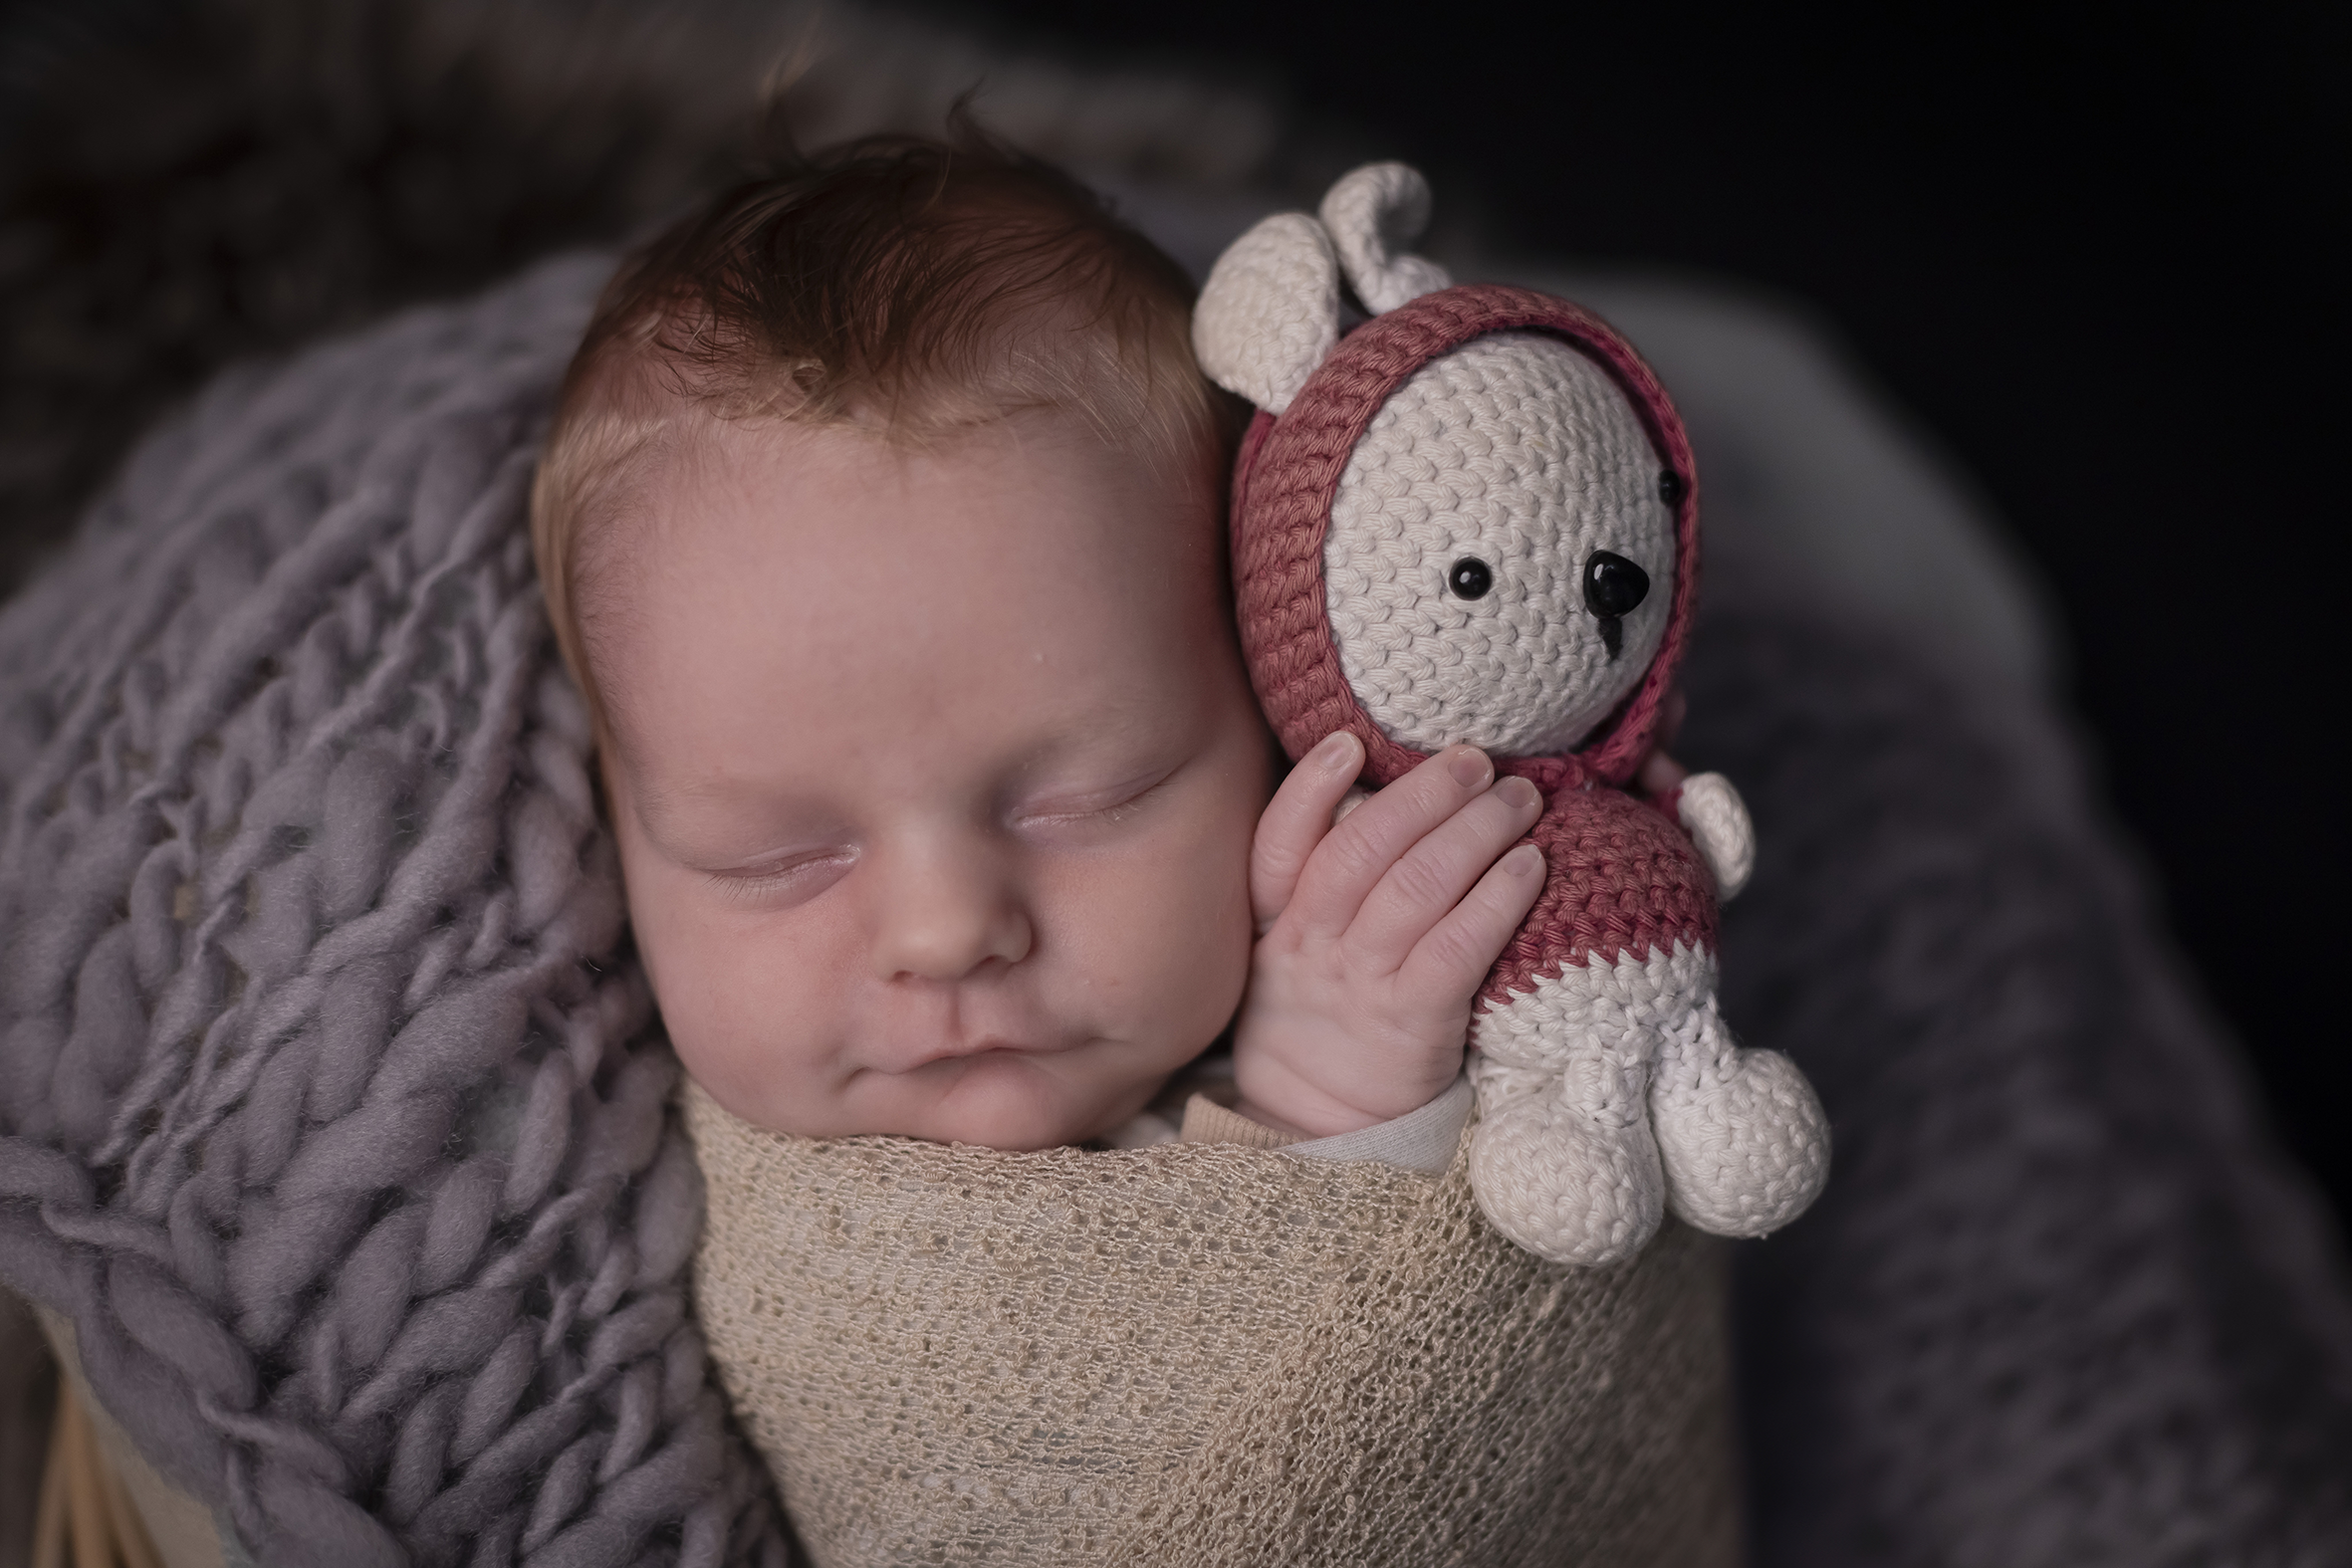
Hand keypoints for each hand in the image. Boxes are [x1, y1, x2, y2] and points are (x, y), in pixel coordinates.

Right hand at [1230, 731, 1546, 1137]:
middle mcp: (1311, 947)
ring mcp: (1360, 984)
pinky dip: (1495, 900)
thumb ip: (1320, 882)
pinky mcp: (1412, 1024)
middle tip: (1476, 760)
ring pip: (1414, 889)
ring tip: (1519, 799)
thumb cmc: (1324, 1016)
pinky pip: (1456, 950)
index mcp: (1275, 923)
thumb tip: (1383, 794)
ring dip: (1473, 832)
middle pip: (1360, 852)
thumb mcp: (1288, 952)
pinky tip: (1530, 867)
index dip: (1310, 791)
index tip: (1348, 744)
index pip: (1277, 845)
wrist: (1322, 1126)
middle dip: (1423, 796)